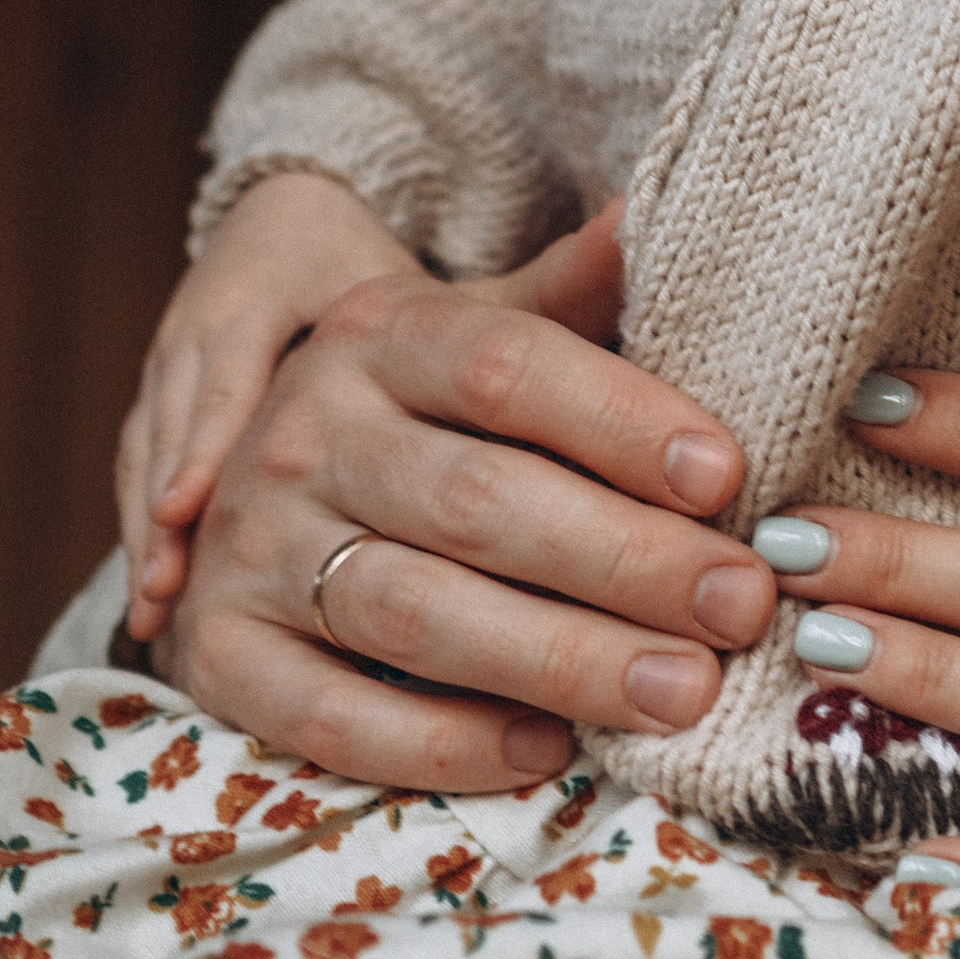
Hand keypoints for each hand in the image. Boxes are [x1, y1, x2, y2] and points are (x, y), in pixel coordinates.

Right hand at [156, 204, 778, 792]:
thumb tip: (659, 207)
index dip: (620, 419)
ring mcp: (250, 547)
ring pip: (414, 611)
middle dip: (624, 558)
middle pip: (477, 499)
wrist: (246, 494)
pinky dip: (442, 742)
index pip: (507, 368)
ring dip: (560, 659)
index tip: (727, 476)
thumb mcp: (481, 333)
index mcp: (378, 334)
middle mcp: (301, 431)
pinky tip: (546, 750)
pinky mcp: (220, 657)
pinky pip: (331, 715)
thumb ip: (572, 292)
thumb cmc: (420, 417)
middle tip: (739, 605)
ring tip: (682, 690)